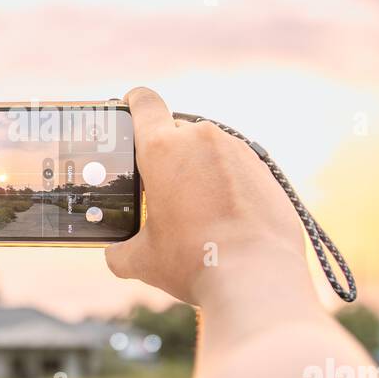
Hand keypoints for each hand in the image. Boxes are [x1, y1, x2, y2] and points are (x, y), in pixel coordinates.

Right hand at [105, 86, 318, 308]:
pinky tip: (224, 214)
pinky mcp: (263, 167)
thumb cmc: (194, 261)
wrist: (256, 275)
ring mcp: (236, 149)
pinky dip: (227, 182)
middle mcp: (200, 138)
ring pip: (208, 148)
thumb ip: (121, 250)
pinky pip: (235, 165)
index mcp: (162, 148)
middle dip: (167, 153)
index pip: (144, 102)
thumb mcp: (144, 260)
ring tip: (196, 207)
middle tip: (161, 186)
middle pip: (176, 131)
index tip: (130, 107)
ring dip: (199, 168)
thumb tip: (115, 254)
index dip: (134, 102)